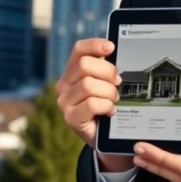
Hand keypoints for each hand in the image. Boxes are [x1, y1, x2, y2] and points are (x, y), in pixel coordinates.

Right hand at [55, 38, 132, 171]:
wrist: (105, 136)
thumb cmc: (106, 105)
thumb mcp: (105, 83)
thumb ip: (106, 68)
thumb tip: (113, 49)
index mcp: (72, 72)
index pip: (79, 49)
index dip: (95, 45)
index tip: (111, 47)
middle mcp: (63, 85)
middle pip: (85, 65)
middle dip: (107, 72)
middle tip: (117, 82)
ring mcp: (64, 102)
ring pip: (88, 84)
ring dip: (108, 92)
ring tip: (114, 99)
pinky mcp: (70, 118)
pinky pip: (91, 104)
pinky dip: (106, 106)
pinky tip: (110, 111)